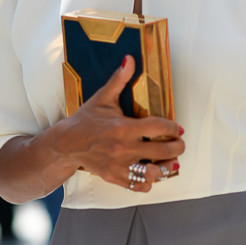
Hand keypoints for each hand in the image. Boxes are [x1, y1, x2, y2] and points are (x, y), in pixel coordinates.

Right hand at [61, 55, 184, 190]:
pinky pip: (139, 186)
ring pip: (154, 173)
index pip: (159, 127)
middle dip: (177, 147)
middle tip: (179, 144)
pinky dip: (150, 182)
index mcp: (123, 127)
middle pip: (163, 151)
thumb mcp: (103, 98)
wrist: (66, 143)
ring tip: (170, 161)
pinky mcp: (115, 177)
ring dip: (166, 167)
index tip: (176, 128)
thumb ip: (119, 79)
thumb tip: (129, 58)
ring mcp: (119, 165)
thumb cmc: (86, 120)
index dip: (172, 127)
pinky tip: (153, 173)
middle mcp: (123, 148)